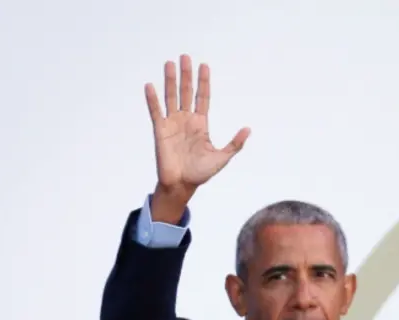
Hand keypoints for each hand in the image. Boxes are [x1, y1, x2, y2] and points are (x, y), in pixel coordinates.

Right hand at [144, 55, 249, 216]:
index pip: (202, 98)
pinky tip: (150, 86)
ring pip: (171, 97)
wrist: (182, 185)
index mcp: (201, 124)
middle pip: (186, 92)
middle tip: (185, 57)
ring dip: (170, 81)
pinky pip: (156, 112)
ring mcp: (172, 124)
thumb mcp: (222, 158)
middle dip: (186, 75)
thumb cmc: (200, 173)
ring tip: (169, 63)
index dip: (203, 82)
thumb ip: (235, 144)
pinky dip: (152, 100)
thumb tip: (248, 129)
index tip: (204, 66)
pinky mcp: (160, 131)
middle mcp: (186, 120)